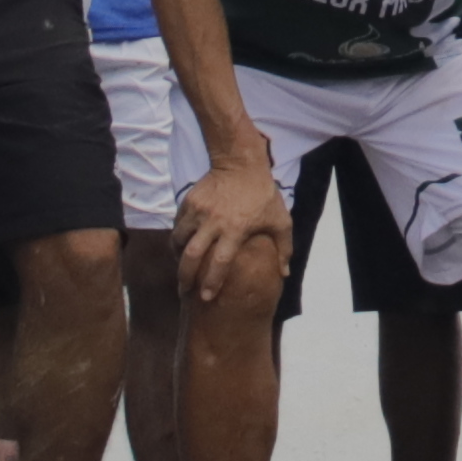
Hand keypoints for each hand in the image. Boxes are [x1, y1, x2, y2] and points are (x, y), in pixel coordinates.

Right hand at [175, 152, 292, 305]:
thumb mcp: (280, 220)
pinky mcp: (189, 201)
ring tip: (180, 269)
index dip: (212, 282)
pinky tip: (180, 247)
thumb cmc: (263, 194)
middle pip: (192, 255)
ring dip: (177, 258)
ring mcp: (198, 210)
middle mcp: (214, 221)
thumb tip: (285, 274)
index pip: (220, 262)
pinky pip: (177, 225)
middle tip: (183, 292)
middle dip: (185, 277)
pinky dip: (176, 239)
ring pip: (179, 240)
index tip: (205, 298)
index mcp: (236, 228)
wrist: (240, 162)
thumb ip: (284, 248)